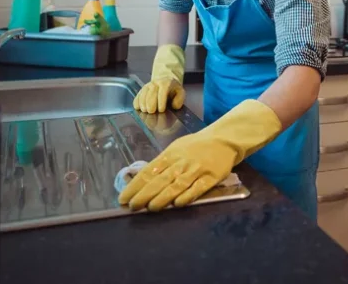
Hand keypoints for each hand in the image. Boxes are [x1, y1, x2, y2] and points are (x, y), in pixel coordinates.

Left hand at [119, 99, 282, 210]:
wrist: (223, 139)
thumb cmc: (197, 145)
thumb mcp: (177, 149)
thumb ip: (162, 163)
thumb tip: (142, 177)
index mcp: (170, 154)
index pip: (148, 171)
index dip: (135, 185)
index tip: (123, 197)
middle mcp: (181, 162)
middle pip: (160, 179)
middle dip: (144, 193)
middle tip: (131, 206)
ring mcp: (196, 170)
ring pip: (176, 185)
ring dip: (162, 197)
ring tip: (150, 207)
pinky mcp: (211, 177)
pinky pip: (197, 188)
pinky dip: (187, 196)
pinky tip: (177, 204)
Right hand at [133, 77, 184, 113]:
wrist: (165, 80)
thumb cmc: (173, 89)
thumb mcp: (180, 92)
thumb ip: (179, 99)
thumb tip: (174, 106)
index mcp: (166, 83)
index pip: (162, 91)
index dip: (161, 101)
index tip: (161, 110)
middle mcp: (155, 83)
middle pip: (151, 93)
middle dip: (150, 103)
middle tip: (151, 112)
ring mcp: (147, 86)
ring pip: (143, 94)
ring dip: (143, 104)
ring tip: (145, 111)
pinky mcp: (142, 90)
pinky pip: (137, 96)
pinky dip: (137, 103)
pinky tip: (139, 108)